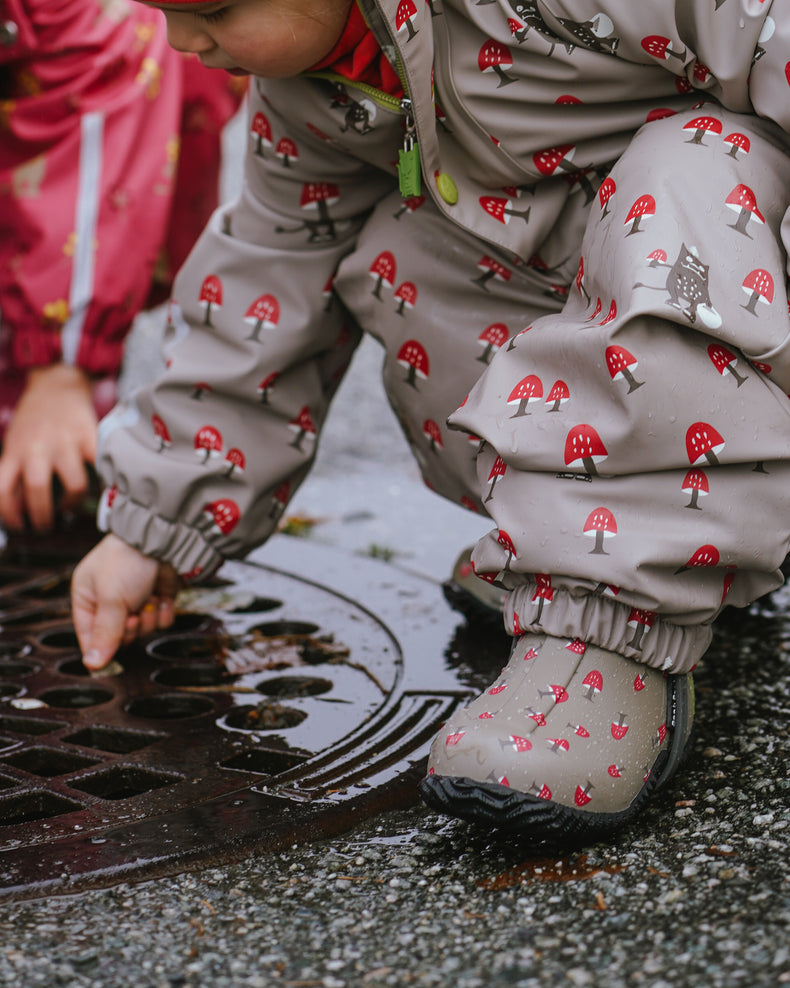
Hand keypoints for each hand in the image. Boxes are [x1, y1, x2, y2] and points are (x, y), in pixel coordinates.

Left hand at [0, 364, 96, 530]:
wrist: (57, 384)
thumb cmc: (35, 421)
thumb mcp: (15, 444)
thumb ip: (17, 473)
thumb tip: (21, 511)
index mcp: (15, 452)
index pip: (3, 491)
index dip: (9, 516)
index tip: (19, 526)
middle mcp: (38, 448)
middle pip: (37, 490)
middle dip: (44, 517)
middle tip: (47, 526)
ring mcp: (66, 442)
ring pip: (74, 485)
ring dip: (73, 505)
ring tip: (70, 509)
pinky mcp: (90, 436)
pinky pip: (101, 468)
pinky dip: (103, 485)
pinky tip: (100, 493)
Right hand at [71, 534, 181, 670]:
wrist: (163, 539)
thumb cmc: (127, 561)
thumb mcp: (110, 599)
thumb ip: (105, 633)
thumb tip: (93, 664)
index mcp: (87, 597)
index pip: (89, 636)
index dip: (101, 647)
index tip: (111, 654)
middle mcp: (110, 601)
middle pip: (119, 637)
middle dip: (130, 629)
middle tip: (133, 615)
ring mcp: (136, 600)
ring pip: (143, 630)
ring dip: (149, 618)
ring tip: (149, 600)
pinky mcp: (158, 598)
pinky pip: (161, 621)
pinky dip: (164, 611)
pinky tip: (162, 597)